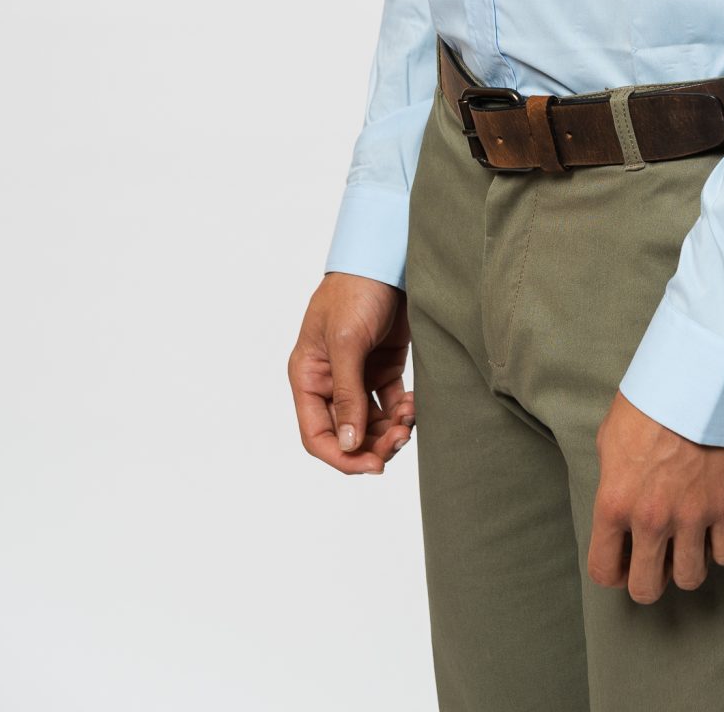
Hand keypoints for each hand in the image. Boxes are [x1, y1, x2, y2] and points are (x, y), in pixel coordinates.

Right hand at [288, 273, 415, 474]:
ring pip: (370, 422)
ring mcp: (358, 373)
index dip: (341, 456)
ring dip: (389, 430)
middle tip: (399, 441)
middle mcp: (331, 380)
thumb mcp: (347, 342)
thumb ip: (348, 394)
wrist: (388, 257)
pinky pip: (390, 403)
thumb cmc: (355, 291)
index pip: (316, 433)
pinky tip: (414, 406)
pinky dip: (402, 412)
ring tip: (408, 421)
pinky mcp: (384, 365)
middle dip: (372, 444)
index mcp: (309, 376)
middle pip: (347, 432)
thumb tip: (349, 444)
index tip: (371, 466)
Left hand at [588, 389, 723, 602]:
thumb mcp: (610, 438)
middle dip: (650, 579)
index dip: (614, 573)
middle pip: (647, 588)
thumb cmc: (650, 401)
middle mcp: (651, 519)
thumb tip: (618, 503)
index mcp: (615, 503)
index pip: (604, 570)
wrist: (696, 378)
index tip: (624, 563)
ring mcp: (691, 517)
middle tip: (657, 559)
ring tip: (687, 543)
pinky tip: (713, 529)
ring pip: (690, 579)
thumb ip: (611, 480)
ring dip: (687, 565)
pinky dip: (720, 548)